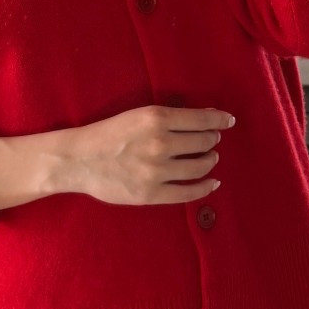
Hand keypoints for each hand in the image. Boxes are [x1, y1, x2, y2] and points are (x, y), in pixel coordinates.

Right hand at [64, 104, 232, 208]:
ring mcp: (156, 171)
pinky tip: (212, 183)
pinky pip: (188, 192)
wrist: (79, 160)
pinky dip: (205, 187)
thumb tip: (206, 119)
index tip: (229, 121)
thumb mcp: (139, 115)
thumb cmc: (109, 134)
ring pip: (199, 167)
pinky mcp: (151, 193)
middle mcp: (160, 143)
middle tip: (212, 140)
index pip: (202, 119)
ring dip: (210, 161)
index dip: (220, 120)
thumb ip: (170, 118)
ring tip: (210, 158)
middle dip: (212, 140)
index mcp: (157, 118)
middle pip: (204, 142)